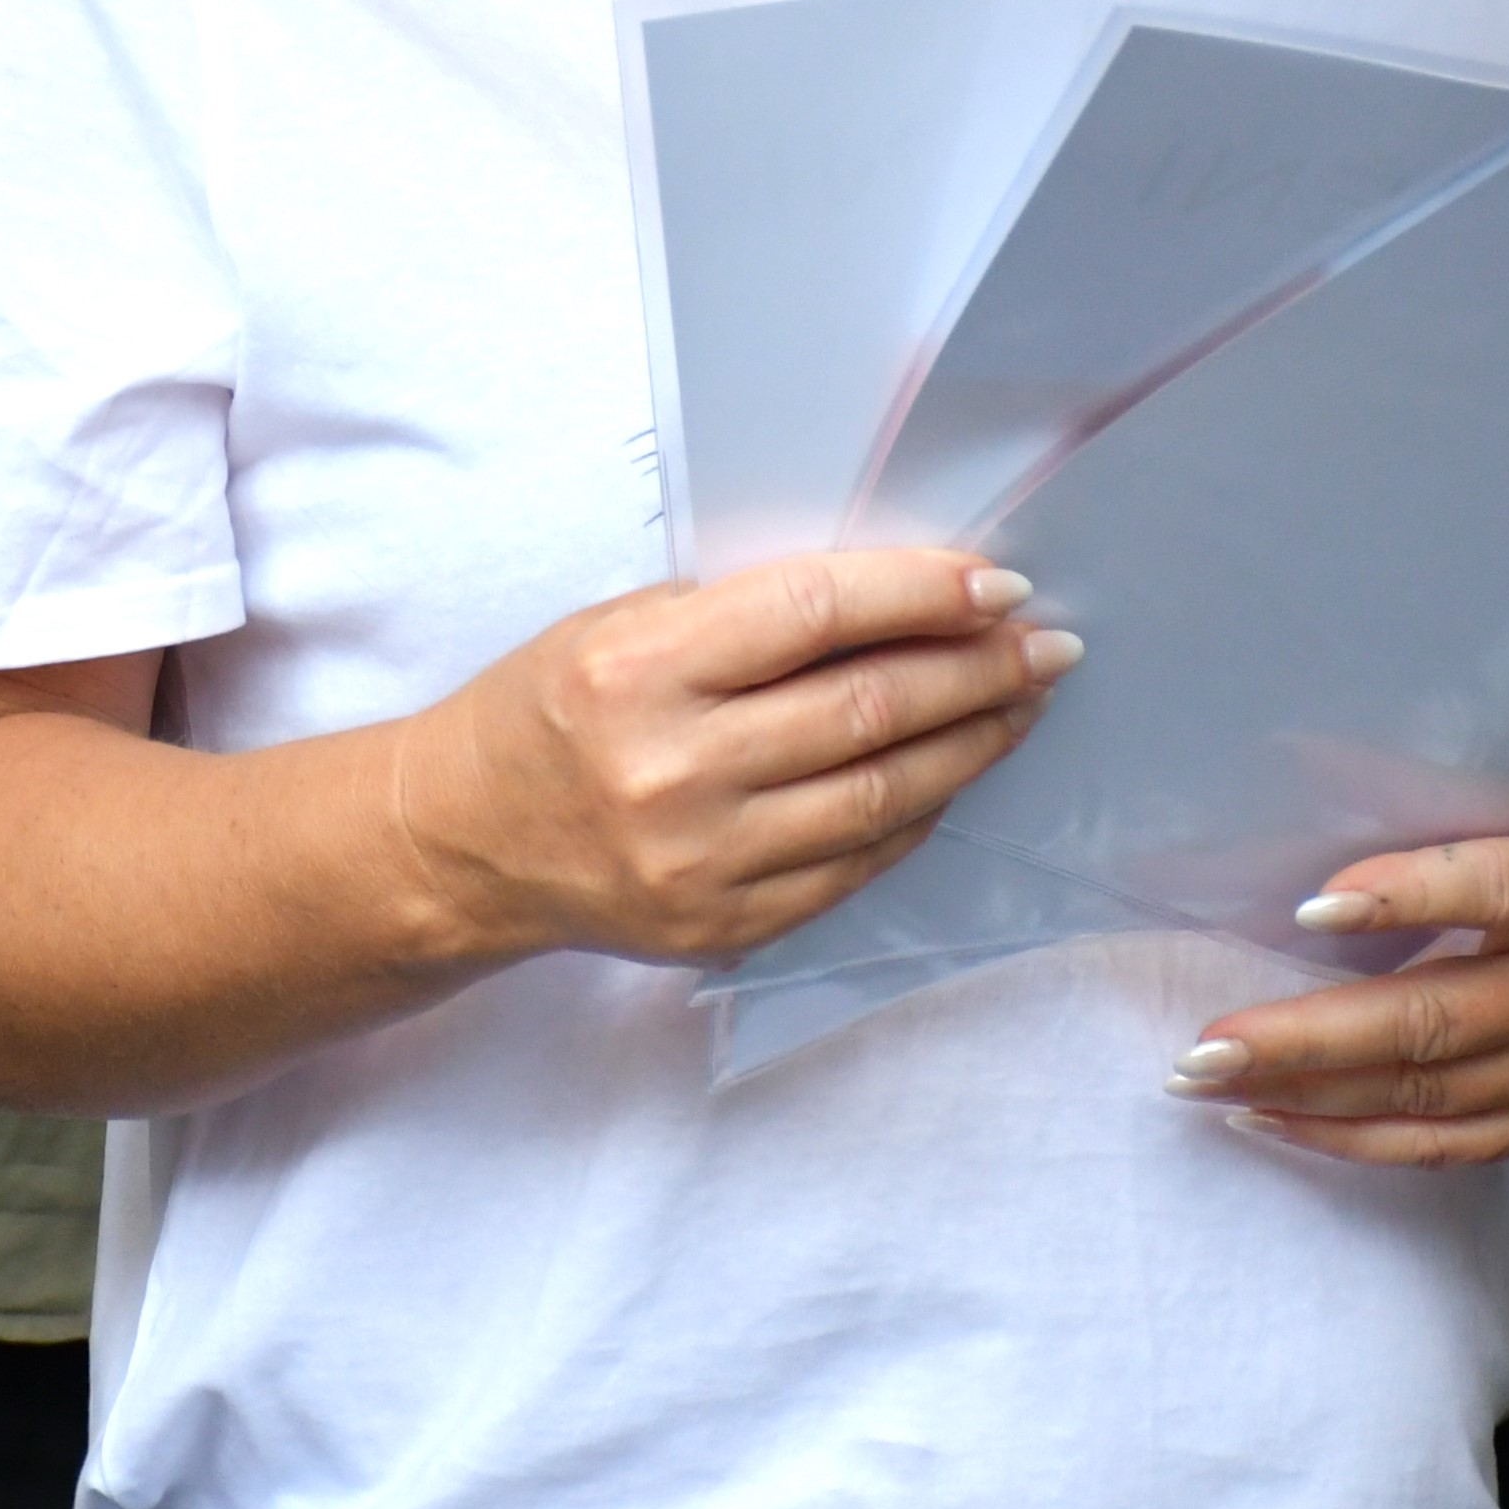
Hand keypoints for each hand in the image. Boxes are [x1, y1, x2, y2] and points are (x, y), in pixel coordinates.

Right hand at [393, 546, 1071, 965]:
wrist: (464, 839)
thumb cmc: (550, 708)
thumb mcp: (623, 625)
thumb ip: (745, 617)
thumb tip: (902, 601)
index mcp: (642, 669)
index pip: (816, 612)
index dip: (922, 593)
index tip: (997, 582)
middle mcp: (673, 769)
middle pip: (868, 709)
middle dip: (976, 669)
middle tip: (1044, 644)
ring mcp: (703, 861)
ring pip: (881, 794)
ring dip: (972, 742)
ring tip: (1020, 703)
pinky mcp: (724, 925)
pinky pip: (856, 865)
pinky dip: (917, 814)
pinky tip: (951, 774)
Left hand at [1165, 777, 1508, 1162]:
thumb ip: (1445, 794)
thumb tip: (1295, 762)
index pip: (1500, 890)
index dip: (1407, 897)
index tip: (1309, 908)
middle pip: (1440, 1020)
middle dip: (1309, 1039)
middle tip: (1207, 1045)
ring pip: (1432, 1095)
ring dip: (1309, 1095)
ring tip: (1208, 1079)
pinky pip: (1451, 1146)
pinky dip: (1355, 1137)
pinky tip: (1277, 1117)